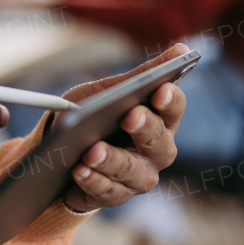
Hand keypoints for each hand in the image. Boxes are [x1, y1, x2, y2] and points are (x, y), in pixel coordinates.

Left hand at [52, 44, 187, 212]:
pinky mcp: (117, 196)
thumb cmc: (93, 114)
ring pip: (131, 170)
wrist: (62, 151)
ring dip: (111, 159)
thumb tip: (182, 48)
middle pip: (159, 141)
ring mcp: (140, 176)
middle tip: (129, 116)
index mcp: (160, 119)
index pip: (174, 107)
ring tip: (91, 150)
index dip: (170, 99)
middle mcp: (157, 150)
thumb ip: (141, 75)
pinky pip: (108, 191)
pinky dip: (92, 179)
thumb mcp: (109, 91)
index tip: (159, 89)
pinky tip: (79, 169)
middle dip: (144, 128)